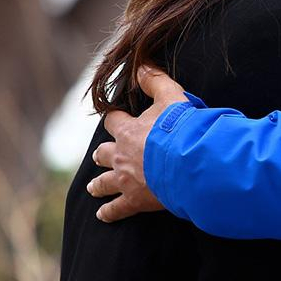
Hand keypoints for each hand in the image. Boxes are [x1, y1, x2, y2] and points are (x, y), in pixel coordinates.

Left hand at [87, 65, 188, 221]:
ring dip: (98, 184)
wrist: (187, 161)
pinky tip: (103, 215)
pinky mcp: (134, 201)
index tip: (115, 119)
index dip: (114, 119)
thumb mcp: (171, 96)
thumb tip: (141, 65)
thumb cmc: (180, 128)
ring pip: (103, 183)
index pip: (113, 121)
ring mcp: (125, 180)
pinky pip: (116, 209)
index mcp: (128, 131)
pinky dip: (108, 213)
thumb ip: (155, 80)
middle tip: (101, 156)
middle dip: (102, 154)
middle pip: (103, 153)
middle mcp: (120, 155)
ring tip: (94, 187)